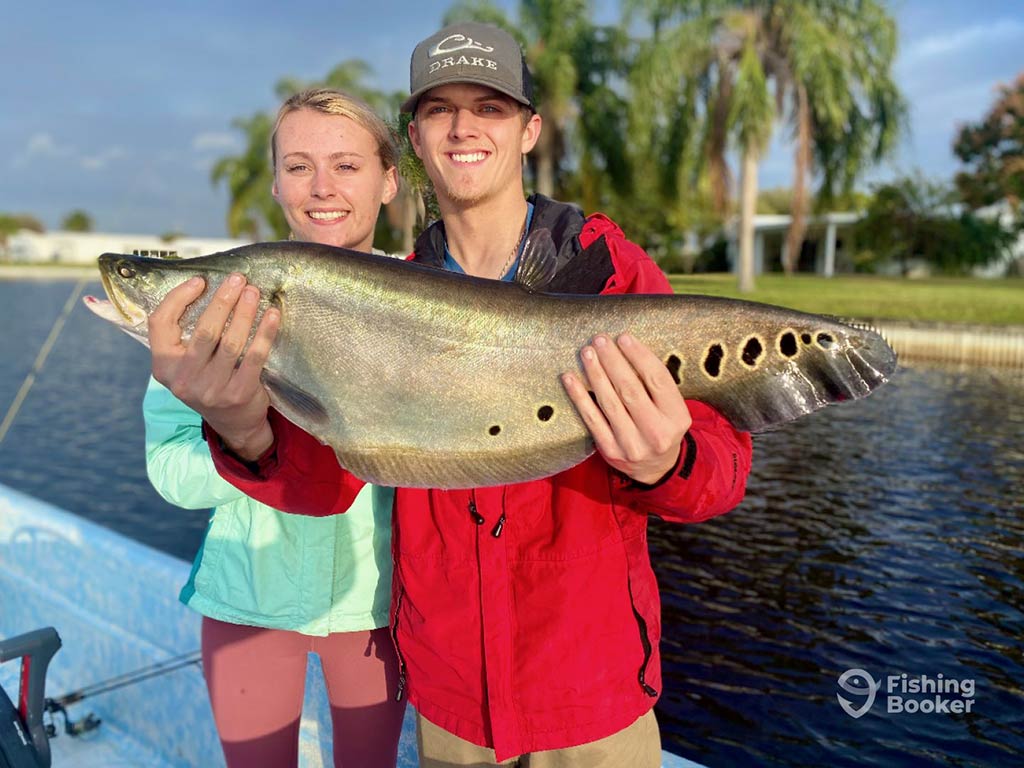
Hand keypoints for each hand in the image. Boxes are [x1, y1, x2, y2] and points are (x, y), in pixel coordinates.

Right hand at [148, 273, 280, 459]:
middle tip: (238, 279)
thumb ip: (185, 336)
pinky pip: (254, 356)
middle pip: (204, 330)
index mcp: (163, 367)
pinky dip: (265, 333)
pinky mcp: (238, 394)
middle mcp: (183, 379)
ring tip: (254, 292)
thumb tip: (203, 288)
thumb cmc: (209, 382)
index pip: (160, 324)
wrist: (234, 424)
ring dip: (245, 312)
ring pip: (231, 341)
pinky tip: (272, 315)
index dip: (178, 298)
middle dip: (223, 300)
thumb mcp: (186, 364)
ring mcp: (211, 389)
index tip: (200, 281)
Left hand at [562, 333, 690, 484]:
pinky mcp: (610, 450)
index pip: (657, 380)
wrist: (656, 469)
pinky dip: (579, 396)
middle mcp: (656, 431)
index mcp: (676, 417)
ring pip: (609, 402)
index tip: (623, 337)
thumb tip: (626, 350)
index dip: (639, 356)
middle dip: (612, 361)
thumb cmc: (662, 427)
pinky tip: (570, 378)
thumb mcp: (672, 409)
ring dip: (595, 373)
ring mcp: (632, 443)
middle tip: (600, 340)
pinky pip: (591, 419)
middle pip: (630, 389)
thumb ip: (656, 386)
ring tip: (587, 353)